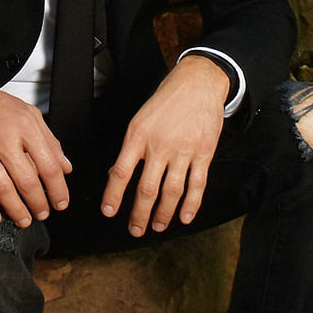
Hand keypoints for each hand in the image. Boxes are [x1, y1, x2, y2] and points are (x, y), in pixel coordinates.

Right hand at [0, 75, 71, 228]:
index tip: (61, 202)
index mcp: (24, 125)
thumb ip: (49, 140)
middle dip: (38, 204)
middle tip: (42, 214)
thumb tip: (66, 167)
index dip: (58, 189)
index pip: (49, 165)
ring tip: (24, 219)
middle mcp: (3, 137)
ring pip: (3, 189)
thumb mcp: (26, 113)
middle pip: (27, 181)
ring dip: (16, 210)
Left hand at [100, 55, 229, 237]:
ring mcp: (184, 150)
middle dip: (139, 214)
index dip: (113, 195)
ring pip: (172, 191)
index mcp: (138, 135)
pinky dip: (191, 205)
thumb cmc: (166, 102)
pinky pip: (197, 184)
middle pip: (147, 188)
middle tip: (135, 229)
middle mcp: (159, 144)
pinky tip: (185, 217)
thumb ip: (132, 148)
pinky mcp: (204, 152)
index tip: (109, 212)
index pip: (120, 172)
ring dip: (163, 213)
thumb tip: (117, 175)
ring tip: (158, 226)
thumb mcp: (140, 119)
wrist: (197, 83)